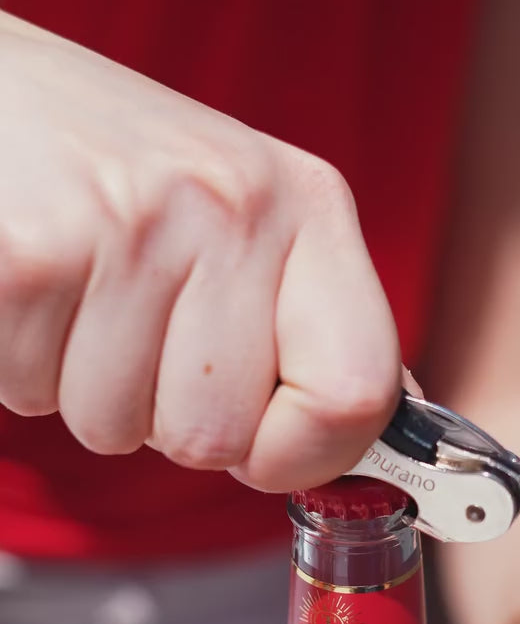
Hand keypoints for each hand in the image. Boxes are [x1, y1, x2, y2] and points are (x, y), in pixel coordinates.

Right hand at [0, 12, 400, 488]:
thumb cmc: (120, 170)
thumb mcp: (243, 217)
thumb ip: (307, 327)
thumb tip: (380, 442)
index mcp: (306, 204)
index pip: (359, 393)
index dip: (306, 452)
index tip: (263, 437)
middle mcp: (231, 206)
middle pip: (217, 439)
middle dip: (163, 418)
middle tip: (134, 327)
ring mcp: (130, 226)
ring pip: (116, 429)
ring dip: (83, 389)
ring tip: (76, 292)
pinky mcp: (31, 256)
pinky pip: (35, 397)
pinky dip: (20, 366)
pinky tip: (34, 286)